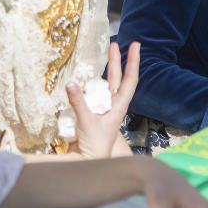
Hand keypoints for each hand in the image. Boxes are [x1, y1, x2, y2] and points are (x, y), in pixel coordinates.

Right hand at [66, 42, 139, 159]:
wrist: (87, 164)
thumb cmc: (94, 146)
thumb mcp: (86, 122)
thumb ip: (79, 102)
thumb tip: (71, 82)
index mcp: (119, 107)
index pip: (129, 80)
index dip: (133, 62)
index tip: (136, 46)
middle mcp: (112, 105)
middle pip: (116, 78)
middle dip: (116, 61)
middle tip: (114, 43)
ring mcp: (101, 109)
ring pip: (103, 85)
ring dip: (101, 71)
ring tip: (99, 56)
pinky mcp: (90, 114)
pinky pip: (89, 95)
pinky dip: (86, 85)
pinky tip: (80, 79)